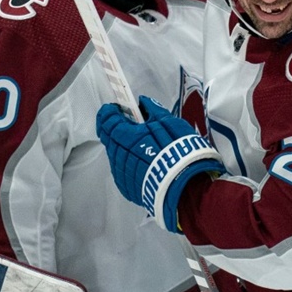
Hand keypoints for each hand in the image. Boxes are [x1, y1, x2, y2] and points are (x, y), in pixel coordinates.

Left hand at [96, 96, 224, 232]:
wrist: (186, 188)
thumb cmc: (179, 153)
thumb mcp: (170, 123)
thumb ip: (153, 110)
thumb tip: (142, 103)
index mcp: (126, 137)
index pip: (106, 119)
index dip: (110, 112)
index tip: (117, 109)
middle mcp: (118, 155)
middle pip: (109, 137)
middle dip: (117, 129)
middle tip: (132, 126)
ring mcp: (121, 173)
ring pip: (115, 155)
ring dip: (124, 148)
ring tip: (143, 147)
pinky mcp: (127, 188)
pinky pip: (123, 170)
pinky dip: (129, 164)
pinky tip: (144, 163)